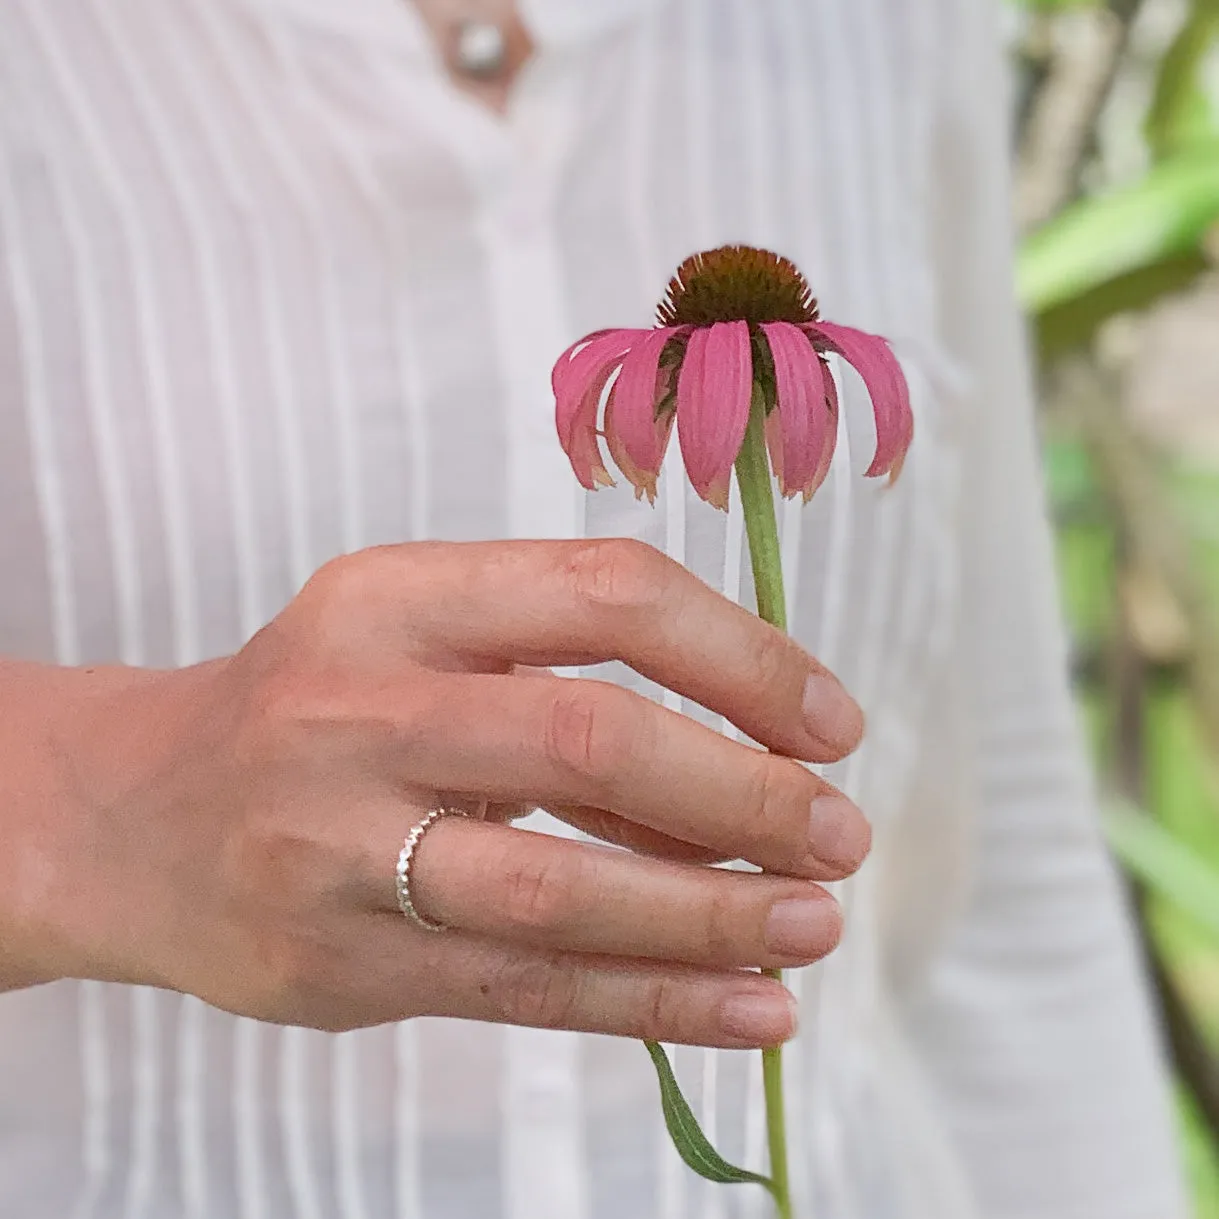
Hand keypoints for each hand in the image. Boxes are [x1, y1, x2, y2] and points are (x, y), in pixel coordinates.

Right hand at [48, 540, 867, 1046]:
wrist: (136, 816)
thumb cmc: (315, 709)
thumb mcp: (416, 643)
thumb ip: (562, 677)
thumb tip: (756, 753)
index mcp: (395, 598)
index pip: (605, 593)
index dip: (742, 656)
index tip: (828, 721)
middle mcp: (359, 709)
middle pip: (592, 739)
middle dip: (745, 792)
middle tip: (839, 835)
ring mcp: (339, 845)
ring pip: (562, 888)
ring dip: (713, 912)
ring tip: (814, 926)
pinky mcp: (342, 965)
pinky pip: (526, 989)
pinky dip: (654, 1003)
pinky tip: (749, 1011)